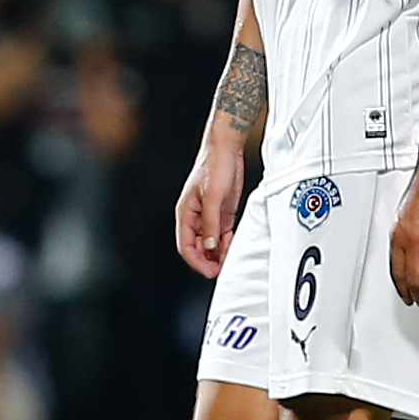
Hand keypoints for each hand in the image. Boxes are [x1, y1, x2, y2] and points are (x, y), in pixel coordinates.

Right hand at [175, 135, 247, 278]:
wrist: (227, 148)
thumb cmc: (214, 166)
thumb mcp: (213, 196)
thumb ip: (211, 223)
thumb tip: (209, 245)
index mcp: (186, 213)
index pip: (185, 246)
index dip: (196, 261)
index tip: (209, 271)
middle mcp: (196, 217)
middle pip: (198, 247)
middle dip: (208, 260)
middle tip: (221, 269)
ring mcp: (209, 215)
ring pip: (211, 242)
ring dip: (218, 253)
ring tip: (228, 260)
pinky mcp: (222, 212)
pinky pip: (222, 234)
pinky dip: (227, 243)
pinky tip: (232, 247)